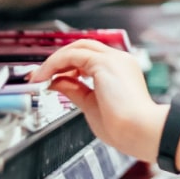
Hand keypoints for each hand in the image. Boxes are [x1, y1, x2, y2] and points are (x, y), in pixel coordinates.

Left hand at [31, 39, 168, 160]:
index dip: (68, 66)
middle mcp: (119, 61)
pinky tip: (45, 76)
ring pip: (76, 47)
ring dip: (55, 61)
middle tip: (41, 74)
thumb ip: (74, 90)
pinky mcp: (104, 63)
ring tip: (39, 76)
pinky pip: (71, 56)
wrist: (140, 132)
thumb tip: (56, 82)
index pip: (90, 58)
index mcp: (121, 72)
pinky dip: (55, 64)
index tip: (53, 78)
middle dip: (60, 59)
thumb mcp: (91, 106)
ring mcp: (113, 59)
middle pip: (83, 47)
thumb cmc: (124, 128)